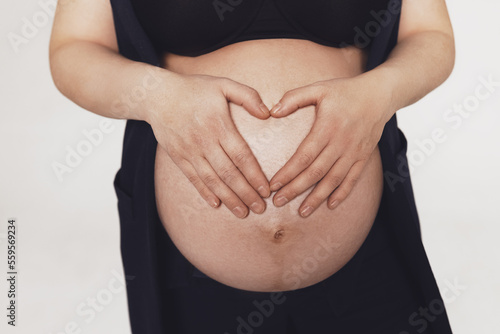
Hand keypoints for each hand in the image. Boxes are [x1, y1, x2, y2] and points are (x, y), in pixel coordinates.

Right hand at [146, 73, 271, 217]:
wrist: (157, 95)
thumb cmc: (194, 89)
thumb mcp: (223, 83)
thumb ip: (247, 96)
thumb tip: (267, 113)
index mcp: (219, 125)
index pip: (241, 155)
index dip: (254, 175)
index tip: (266, 190)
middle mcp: (204, 141)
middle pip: (228, 173)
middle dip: (246, 193)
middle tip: (260, 208)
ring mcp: (190, 151)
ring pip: (212, 180)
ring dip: (228, 198)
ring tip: (242, 213)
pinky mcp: (178, 156)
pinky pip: (193, 178)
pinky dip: (205, 193)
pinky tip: (216, 204)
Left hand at [268, 76, 392, 216]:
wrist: (380, 94)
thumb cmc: (345, 90)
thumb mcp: (319, 88)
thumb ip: (294, 98)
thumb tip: (272, 111)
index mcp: (327, 127)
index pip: (304, 156)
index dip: (288, 172)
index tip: (273, 185)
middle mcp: (341, 143)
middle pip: (316, 172)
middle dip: (296, 189)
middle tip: (279, 202)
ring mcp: (354, 152)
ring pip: (333, 180)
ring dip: (317, 198)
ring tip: (302, 212)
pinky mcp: (363, 156)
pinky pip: (352, 179)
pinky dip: (342, 193)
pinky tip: (330, 205)